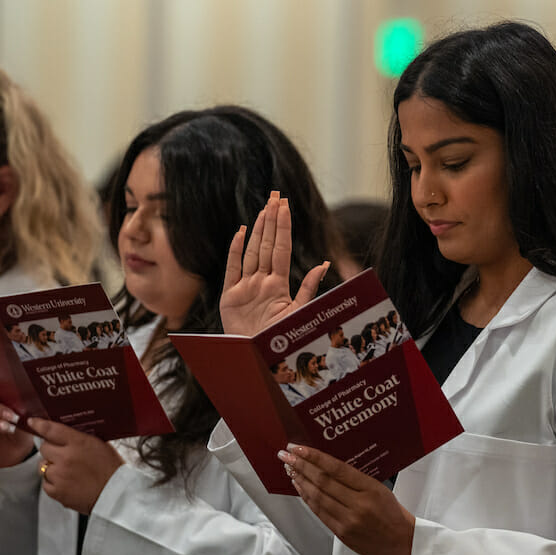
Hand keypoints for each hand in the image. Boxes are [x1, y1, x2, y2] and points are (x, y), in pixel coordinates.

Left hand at [28, 418, 122, 514]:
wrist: (116, 494)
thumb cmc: (111, 469)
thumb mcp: (99, 444)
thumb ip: (79, 437)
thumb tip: (63, 433)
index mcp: (78, 442)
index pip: (51, 429)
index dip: (39, 425)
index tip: (33, 423)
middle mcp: (65, 458)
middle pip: (44, 448)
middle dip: (52, 450)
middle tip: (64, 455)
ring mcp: (59, 475)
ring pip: (42, 466)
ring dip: (52, 467)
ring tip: (68, 471)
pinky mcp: (56, 491)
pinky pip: (45, 483)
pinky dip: (53, 482)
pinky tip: (66, 482)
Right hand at [219, 192, 328, 335]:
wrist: (259, 358)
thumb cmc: (280, 341)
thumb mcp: (298, 314)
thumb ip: (309, 288)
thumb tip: (325, 264)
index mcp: (278, 285)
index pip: (281, 249)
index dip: (283, 227)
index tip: (285, 206)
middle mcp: (262, 282)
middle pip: (267, 245)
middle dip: (272, 220)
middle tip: (275, 196)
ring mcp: (245, 287)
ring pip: (252, 252)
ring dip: (257, 230)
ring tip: (264, 209)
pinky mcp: (230, 296)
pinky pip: (232, 269)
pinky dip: (235, 250)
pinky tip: (240, 232)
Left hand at [279, 444, 414, 554]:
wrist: (402, 543)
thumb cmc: (392, 513)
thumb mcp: (380, 488)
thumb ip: (355, 478)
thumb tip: (326, 464)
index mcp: (371, 489)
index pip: (337, 469)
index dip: (315, 457)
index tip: (299, 448)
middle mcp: (358, 505)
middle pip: (322, 482)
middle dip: (301, 466)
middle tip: (286, 455)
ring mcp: (348, 521)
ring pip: (317, 497)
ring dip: (300, 481)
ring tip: (289, 468)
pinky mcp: (341, 533)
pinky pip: (319, 512)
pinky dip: (307, 498)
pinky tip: (299, 487)